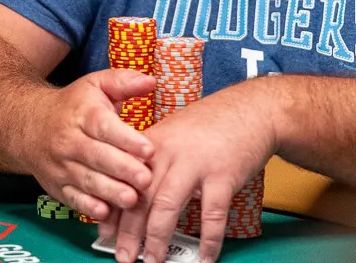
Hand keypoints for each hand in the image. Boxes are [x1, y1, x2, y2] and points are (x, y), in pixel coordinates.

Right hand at [25, 68, 157, 220]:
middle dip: (122, 169)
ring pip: (86, 180)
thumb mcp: (96, 84)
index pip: (103, 126)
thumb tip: (151, 81)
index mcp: (82, 114)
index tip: (149, 149)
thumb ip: (124, 81)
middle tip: (146, 179)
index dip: (126, 138)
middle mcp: (69, 141)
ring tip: (132, 200)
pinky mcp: (57, 186)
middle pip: (96, 156)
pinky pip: (72, 198)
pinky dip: (87, 207)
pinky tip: (104, 213)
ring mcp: (61, 166)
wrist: (28, 124)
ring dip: (110, 192)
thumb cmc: (73, 105)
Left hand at [106, 79, 277, 262]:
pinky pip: (212, 214)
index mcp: (153, 144)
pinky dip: (208, 240)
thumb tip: (136, 195)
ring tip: (154, 261)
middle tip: (123, 257)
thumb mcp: (174, 135)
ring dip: (158, 239)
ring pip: (167, 206)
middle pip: (141, 196)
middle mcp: (169, 152)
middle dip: (129, 233)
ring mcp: (196, 163)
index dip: (112, 210)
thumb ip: (155, 162)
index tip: (104, 234)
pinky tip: (206, 257)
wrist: (252, 108)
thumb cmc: (212, 126)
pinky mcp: (223, 174)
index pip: (124, 181)